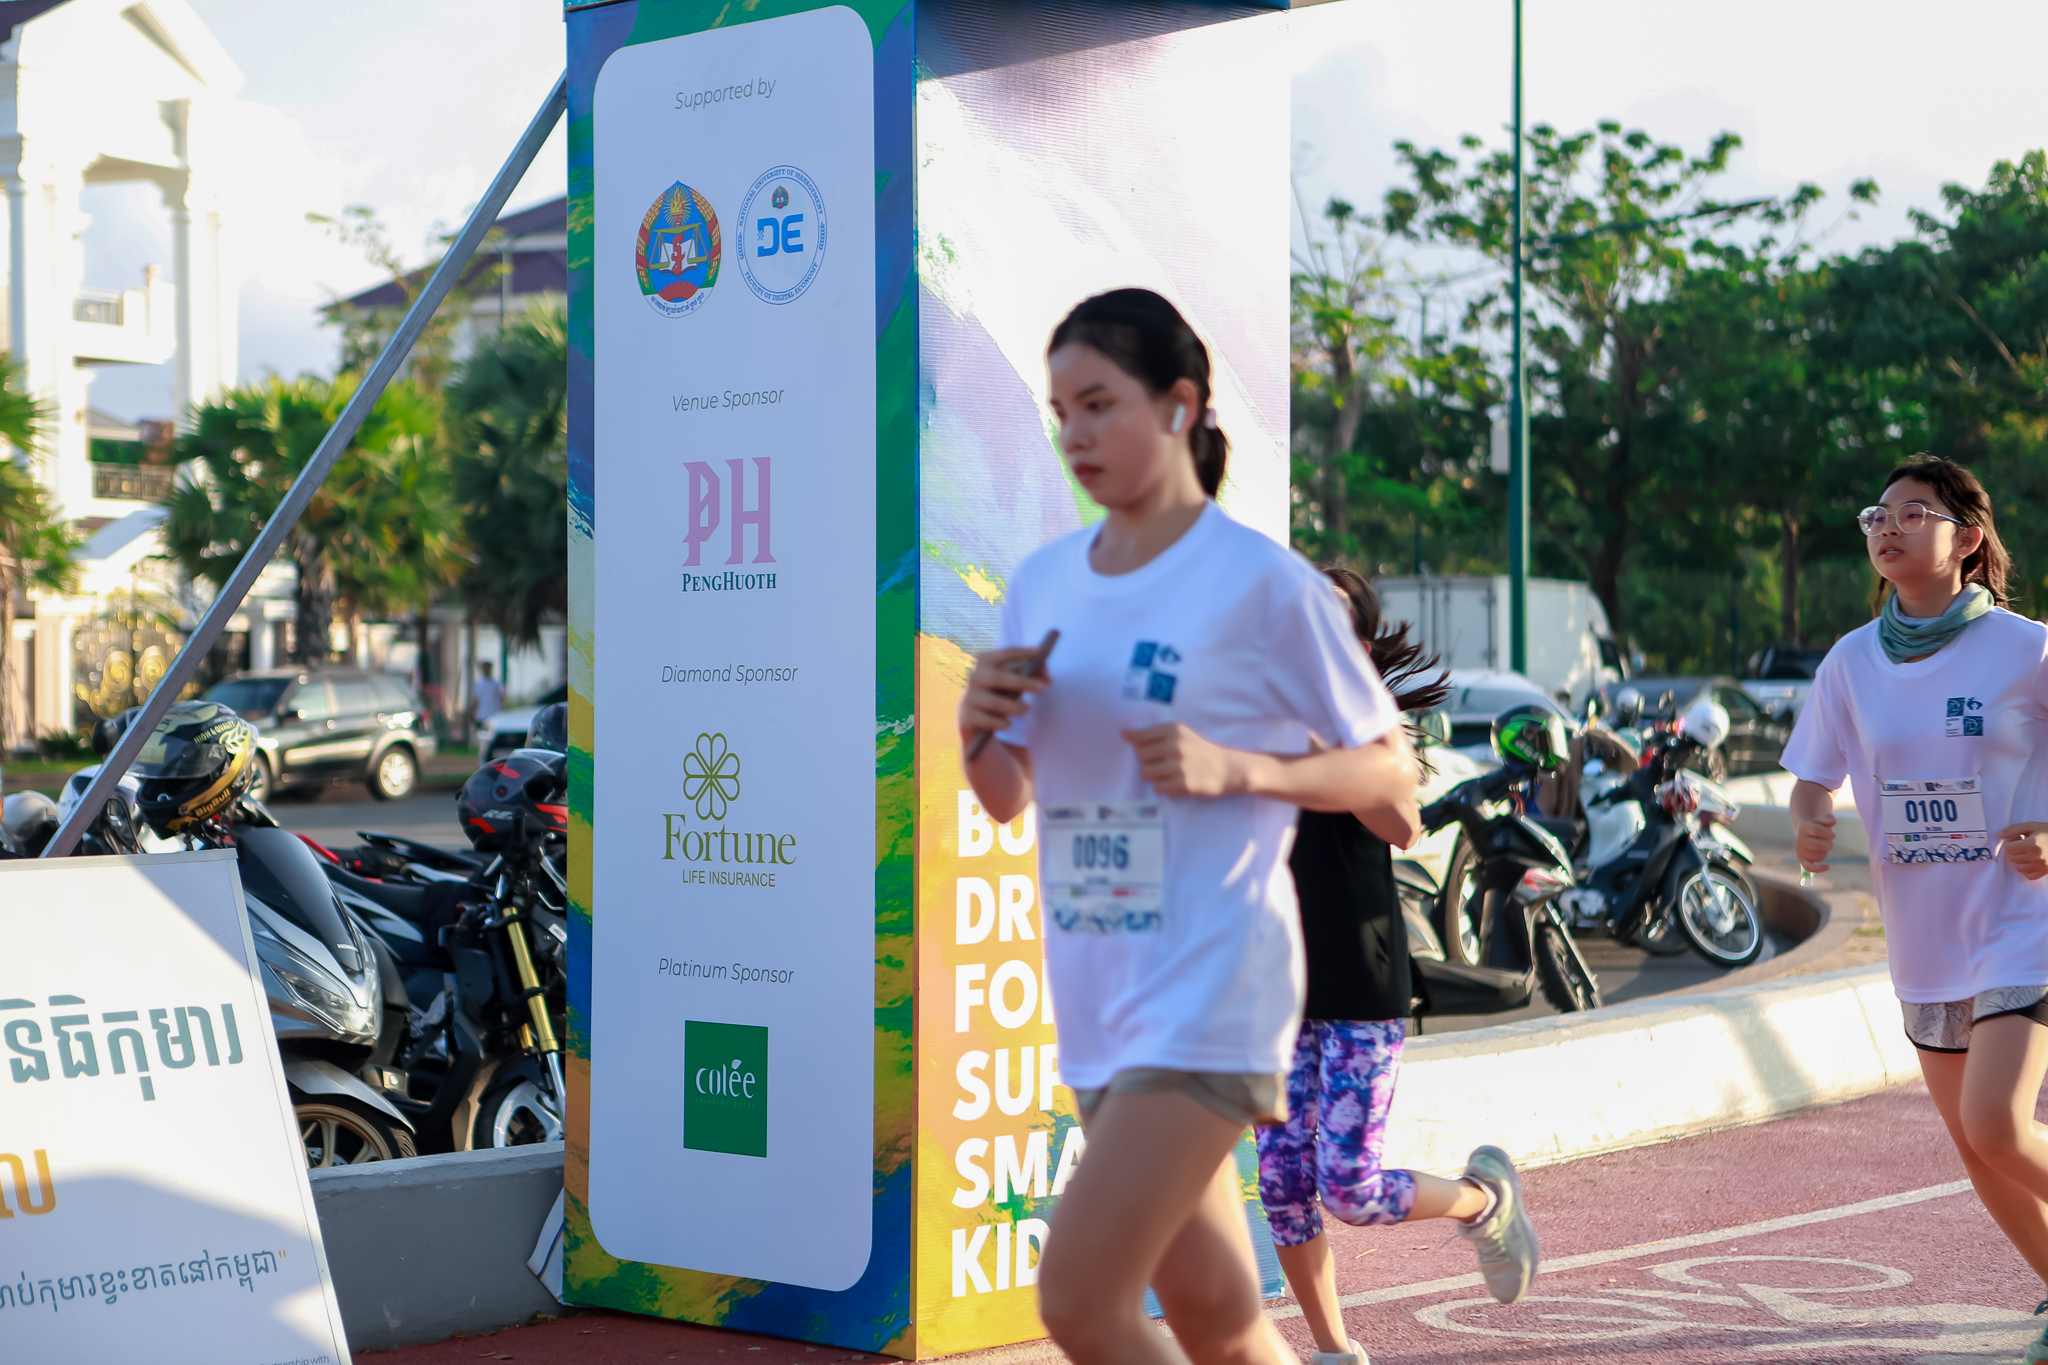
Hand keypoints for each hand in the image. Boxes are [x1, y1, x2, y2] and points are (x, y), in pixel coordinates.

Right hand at [958, 646, 1051, 749]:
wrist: (973, 720)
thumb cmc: (997, 694)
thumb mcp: (1011, 683)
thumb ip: (1028, 676)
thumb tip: (1046, 678)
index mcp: (985, 662)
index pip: (1004, 653)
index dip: (1023, 652)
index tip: (1040, 652)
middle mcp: (974, 677)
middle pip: (997, 678)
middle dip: (1021, 682)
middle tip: (1042, 689)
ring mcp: (968, 697)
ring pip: (993, 702)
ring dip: (1014, 706)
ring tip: (1025, 709)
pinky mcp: (966, 716)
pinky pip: (986, 720)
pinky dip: (1000, 722)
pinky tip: (1007, 724)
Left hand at [1121, 722, 1242, 797]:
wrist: (1228, 769)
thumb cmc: (1200, 750)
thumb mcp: (1180, 733)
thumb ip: (1151, 733)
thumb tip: (1122, 733)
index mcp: (1174, 730)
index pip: (1139, 738)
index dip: (1141, 746)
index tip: (1153, 750)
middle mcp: (1175, 746)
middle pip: (1140, 756)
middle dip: (1147, 761)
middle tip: (1162, 763)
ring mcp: (1179, 766)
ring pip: (1145, 773)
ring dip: (1153, 776)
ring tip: (1168, 773)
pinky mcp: (1183, 785)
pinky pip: (1157, 788)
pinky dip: (1163, 787)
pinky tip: (1175, 782)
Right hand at [1795, 813, 1836, 873]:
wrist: (1807, 834)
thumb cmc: (1818, 826)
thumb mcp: (1822, 820)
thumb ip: (1827, 819)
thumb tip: (1833, 822)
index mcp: (1803, 828)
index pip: (1816, 830)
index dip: (1828, 833)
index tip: (1833, 836)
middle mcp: (1799, 839)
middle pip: (1817, 845)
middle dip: (1828, 845)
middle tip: (1830, 843)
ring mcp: (1800, 850)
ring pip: (1818, 856)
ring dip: (1825, 852)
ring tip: (1823, 848)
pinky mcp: (1802, 860)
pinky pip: (1809, 867)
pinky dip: (1818, 869)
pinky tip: (1828, 867)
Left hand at [1999, 822, 2047, 880]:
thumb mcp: (2032, 826)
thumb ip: (2014, 829)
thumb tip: (1999, 835)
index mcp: (2032, 844)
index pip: (2010, 849)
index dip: (2012, 843)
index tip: (2019, 840)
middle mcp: (2036, 857)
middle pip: (2013, 858)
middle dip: (2016, 852)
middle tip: (2024, 846)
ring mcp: (2041, 866)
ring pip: (2019, 868)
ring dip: (2020, 861)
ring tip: (2029, 854)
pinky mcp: (2045, 872)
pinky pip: (2029, 876)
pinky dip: (2028, 870)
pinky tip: (2032, 862)